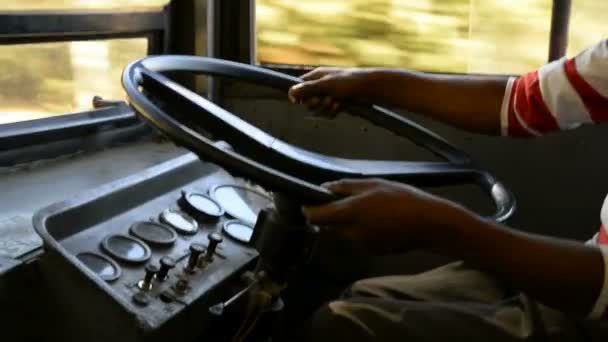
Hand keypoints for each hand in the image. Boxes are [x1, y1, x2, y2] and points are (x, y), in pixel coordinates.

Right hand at [288, 67, 370, 115]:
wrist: (369, 89)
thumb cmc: (348, 82)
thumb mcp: (325, 85)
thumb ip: (307, 89)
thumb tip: (290, 92)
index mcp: (316, 76)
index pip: (299, 87)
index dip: (299, 95)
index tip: (298, 102)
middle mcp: (320, 86)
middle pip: (307, 102)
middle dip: (316, 104)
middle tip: (325, 100)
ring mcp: (328, 95)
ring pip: (317, 110)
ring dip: (326, 109)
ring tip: (336, 102)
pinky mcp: (336, 104)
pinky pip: (327, 113)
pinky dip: (333, 112)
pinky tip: (341, 106)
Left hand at [302, 179, 463, 254]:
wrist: (428, 223)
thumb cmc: (400, 198)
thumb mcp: (372, 184)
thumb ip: (344, 187)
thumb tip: (324, 188)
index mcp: (348, 213)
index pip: (314, 217)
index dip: (309, 210)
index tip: (310, 203)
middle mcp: (350, 233)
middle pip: (329, 226)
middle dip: (333, 216)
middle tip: (348, 201)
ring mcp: (361, 245)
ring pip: (344, 233)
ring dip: (349, 224)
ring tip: (370, 209)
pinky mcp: (372, 251)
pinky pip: (359, 240)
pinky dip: (363, 231)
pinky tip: (380, 221)